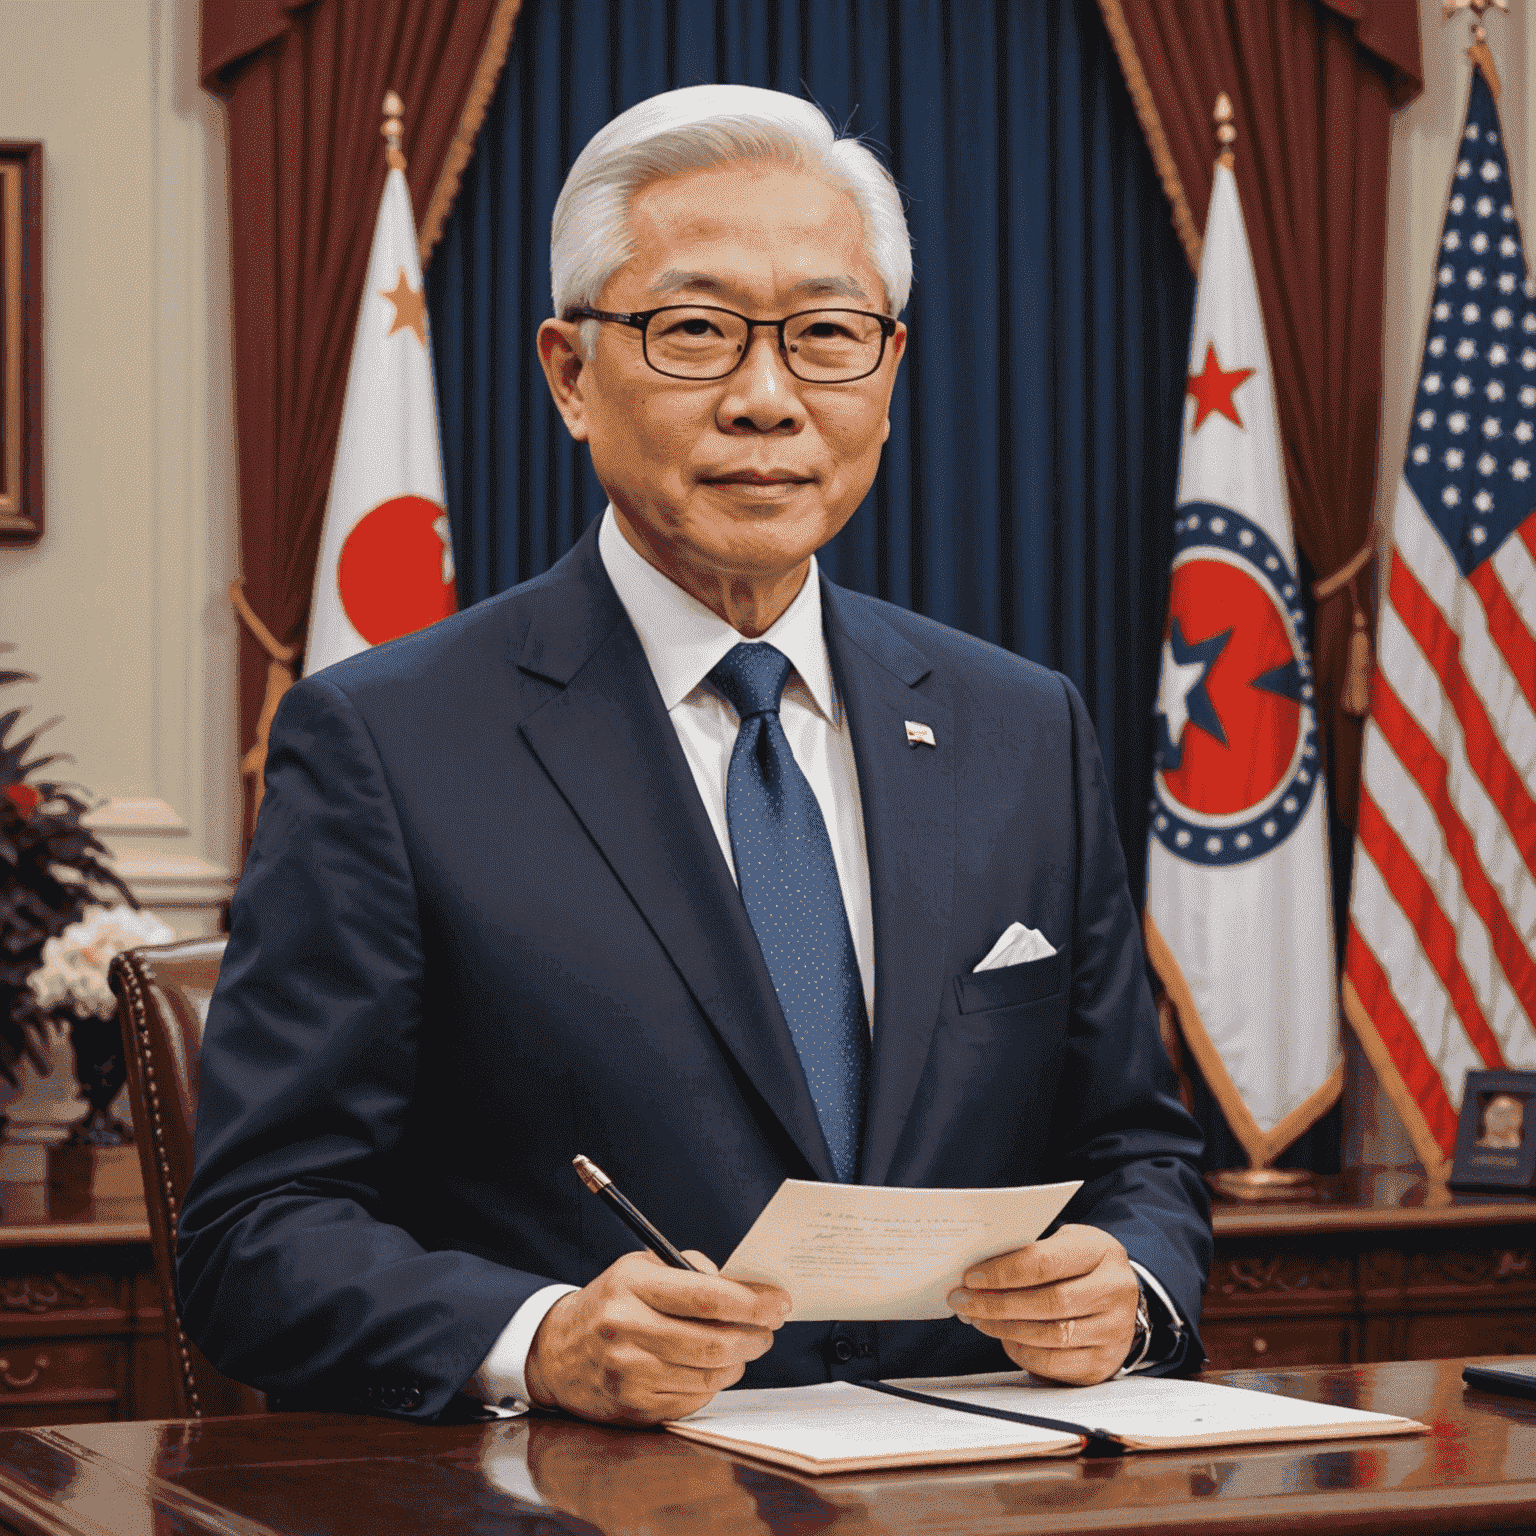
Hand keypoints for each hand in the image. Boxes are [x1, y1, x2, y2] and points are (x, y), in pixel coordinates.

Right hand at [524, 1250, 789, 1423]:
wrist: (558, 1351)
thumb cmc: (612, 1301)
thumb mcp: (641, 1266)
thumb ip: (690, 1268)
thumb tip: (740, 1287)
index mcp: (631, 1286)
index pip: (706, 1296)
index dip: (753, 1301)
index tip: (780, 1301)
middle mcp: (627, 1329)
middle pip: (714, 1342)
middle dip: (756, 1335)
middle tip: (769, 1327)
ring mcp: (630, 1373)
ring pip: (710, 1374)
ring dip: (739, 1360)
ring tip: (743, 1345)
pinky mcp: (636, 1406)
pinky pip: (695, 1399)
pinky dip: (714, 1383)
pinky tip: (712, 1367)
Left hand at [946, 1224, 1138, 1385]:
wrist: (1123, 1296)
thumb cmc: (1083, 1265)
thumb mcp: (1065, 1244)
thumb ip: (1031, 1254)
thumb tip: (981, 1274)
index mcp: (1101, 1252)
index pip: (1045, 1263)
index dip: (1003, 1272)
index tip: (972, 1277)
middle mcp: (1114, 1291)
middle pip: (1047, 1302)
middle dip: (997, 1304)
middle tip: (964, 1301)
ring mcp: (1113, 1330)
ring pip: (1050, 1335)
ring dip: (1004, 1329)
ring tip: (978, 1319)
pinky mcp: (1104, 1362)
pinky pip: (1055, 1363)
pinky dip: (1023, 1353)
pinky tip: (1005, 1339)